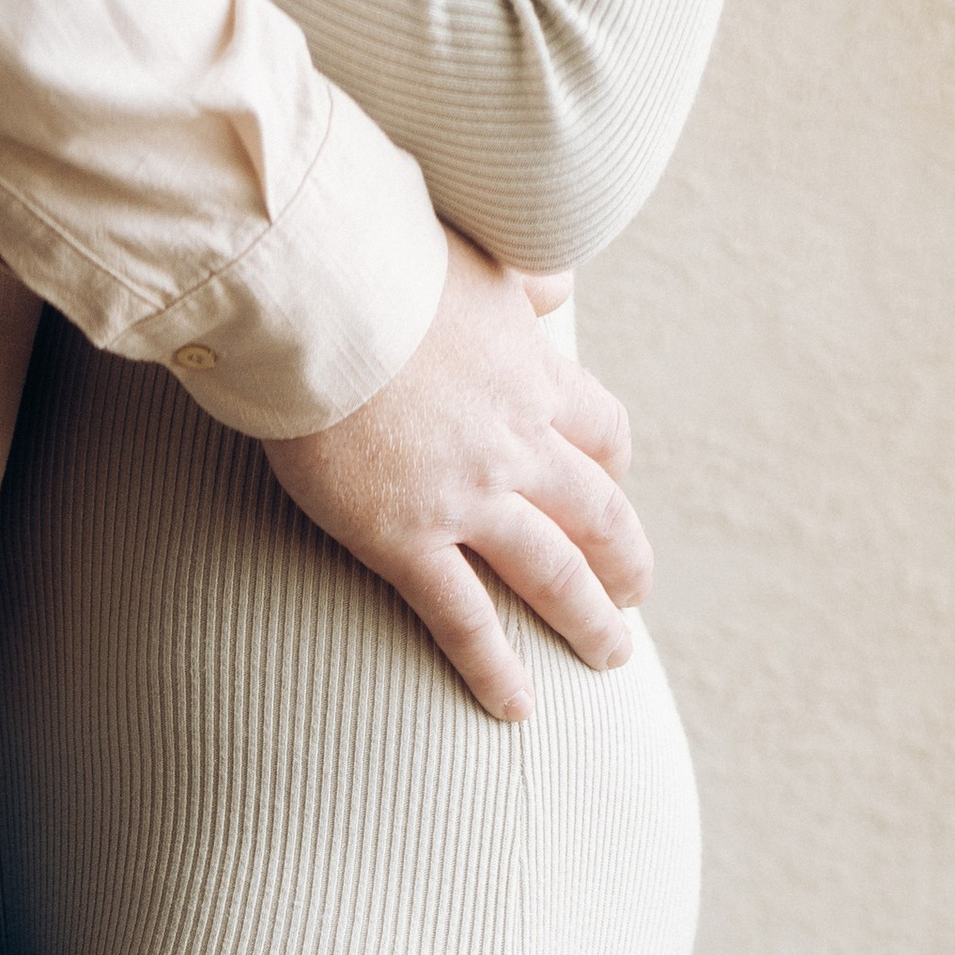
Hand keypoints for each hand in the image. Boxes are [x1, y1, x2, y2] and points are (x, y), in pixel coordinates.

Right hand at [262, 231, 649, 721]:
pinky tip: (518, 707)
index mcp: (533, 372)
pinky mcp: (406, 539)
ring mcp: (467, 498)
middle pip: (598, 512)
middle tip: (635, 594)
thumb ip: (522, 274)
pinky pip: (463, 619)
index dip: (614, 466)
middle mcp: (517, 442)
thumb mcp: (473, 247)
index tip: (614, 485)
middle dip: (625, 558)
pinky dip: (495, 667)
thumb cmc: (380, 259)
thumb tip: (559, 282)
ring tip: (609, 656)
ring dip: (588, 620)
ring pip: (552, 573)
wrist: (319, 295)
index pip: (602, 431)